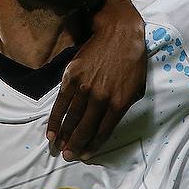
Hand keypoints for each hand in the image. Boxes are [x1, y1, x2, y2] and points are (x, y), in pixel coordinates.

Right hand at [47, 2, 145, 160]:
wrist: (118, 32)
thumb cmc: (131, 59)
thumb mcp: (137, 86)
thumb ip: (124, 105)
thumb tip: (111, 121)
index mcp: (119, 102)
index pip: (103, 131)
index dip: (93, 145)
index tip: (85, 154)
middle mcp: (101, 98)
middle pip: (85, 128)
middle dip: (76, 145)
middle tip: (69, 156)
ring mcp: (85, 87)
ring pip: (72, 118)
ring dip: (64, 136)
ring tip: (59, 148)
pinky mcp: (72, 77)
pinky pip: (61, 103)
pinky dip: (55, 119)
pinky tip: (52, 131)